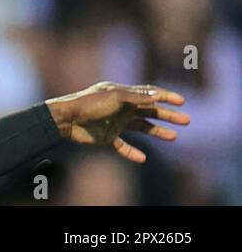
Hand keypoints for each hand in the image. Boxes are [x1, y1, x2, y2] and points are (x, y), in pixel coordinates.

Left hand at [45, 83, 188, 162]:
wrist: (66, 119)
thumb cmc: (89, 104)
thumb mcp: (115, 97)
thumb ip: (136, 97)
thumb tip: (157, 96)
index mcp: (123, 94)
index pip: (148, 93)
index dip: (165, 96)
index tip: (182, 101)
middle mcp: (121, 107)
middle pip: (149, 111)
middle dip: (167, 115)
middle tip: (186, 120)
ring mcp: (115, 122)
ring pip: (141, 128)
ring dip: (157, 131)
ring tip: (174, 136)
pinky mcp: (107, 137)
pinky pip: (123, 146)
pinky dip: (132, 152)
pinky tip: (142, 158)